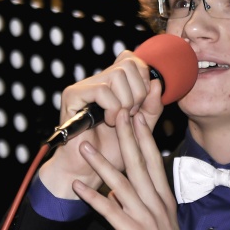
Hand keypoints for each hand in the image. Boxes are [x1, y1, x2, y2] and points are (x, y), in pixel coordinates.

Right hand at [39, 50, 163, 197]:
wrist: (89, 170)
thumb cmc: (114, 151)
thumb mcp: (142, 126)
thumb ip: (152, 106)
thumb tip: (157, 82)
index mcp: (114, 84)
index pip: (132, 59)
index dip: (144, 77)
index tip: (143, 102)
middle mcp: (98, 80)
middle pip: (129, 64)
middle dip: (139, 92)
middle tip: (132, 114)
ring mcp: (84, 86)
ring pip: (117, 75)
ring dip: (126, 102)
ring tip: (119, 120)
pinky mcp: (72, 95)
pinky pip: (102, 90)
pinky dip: (112, 108)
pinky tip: (108, 122)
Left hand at [71, 111, 203, 229]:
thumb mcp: (163, 225)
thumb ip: (147, 205)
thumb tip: (125, 192)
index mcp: (164, 200)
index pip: (154, 161)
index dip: (145, 137)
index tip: (137, 116)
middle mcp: (156, 204)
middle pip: (140, 164)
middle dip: (127, 137)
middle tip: (118, 112)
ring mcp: (145, 218)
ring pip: (122, 183)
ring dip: (102, 163)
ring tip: (85, 146)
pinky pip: (110, 212)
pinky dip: (93, 198)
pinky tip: (79, 187)